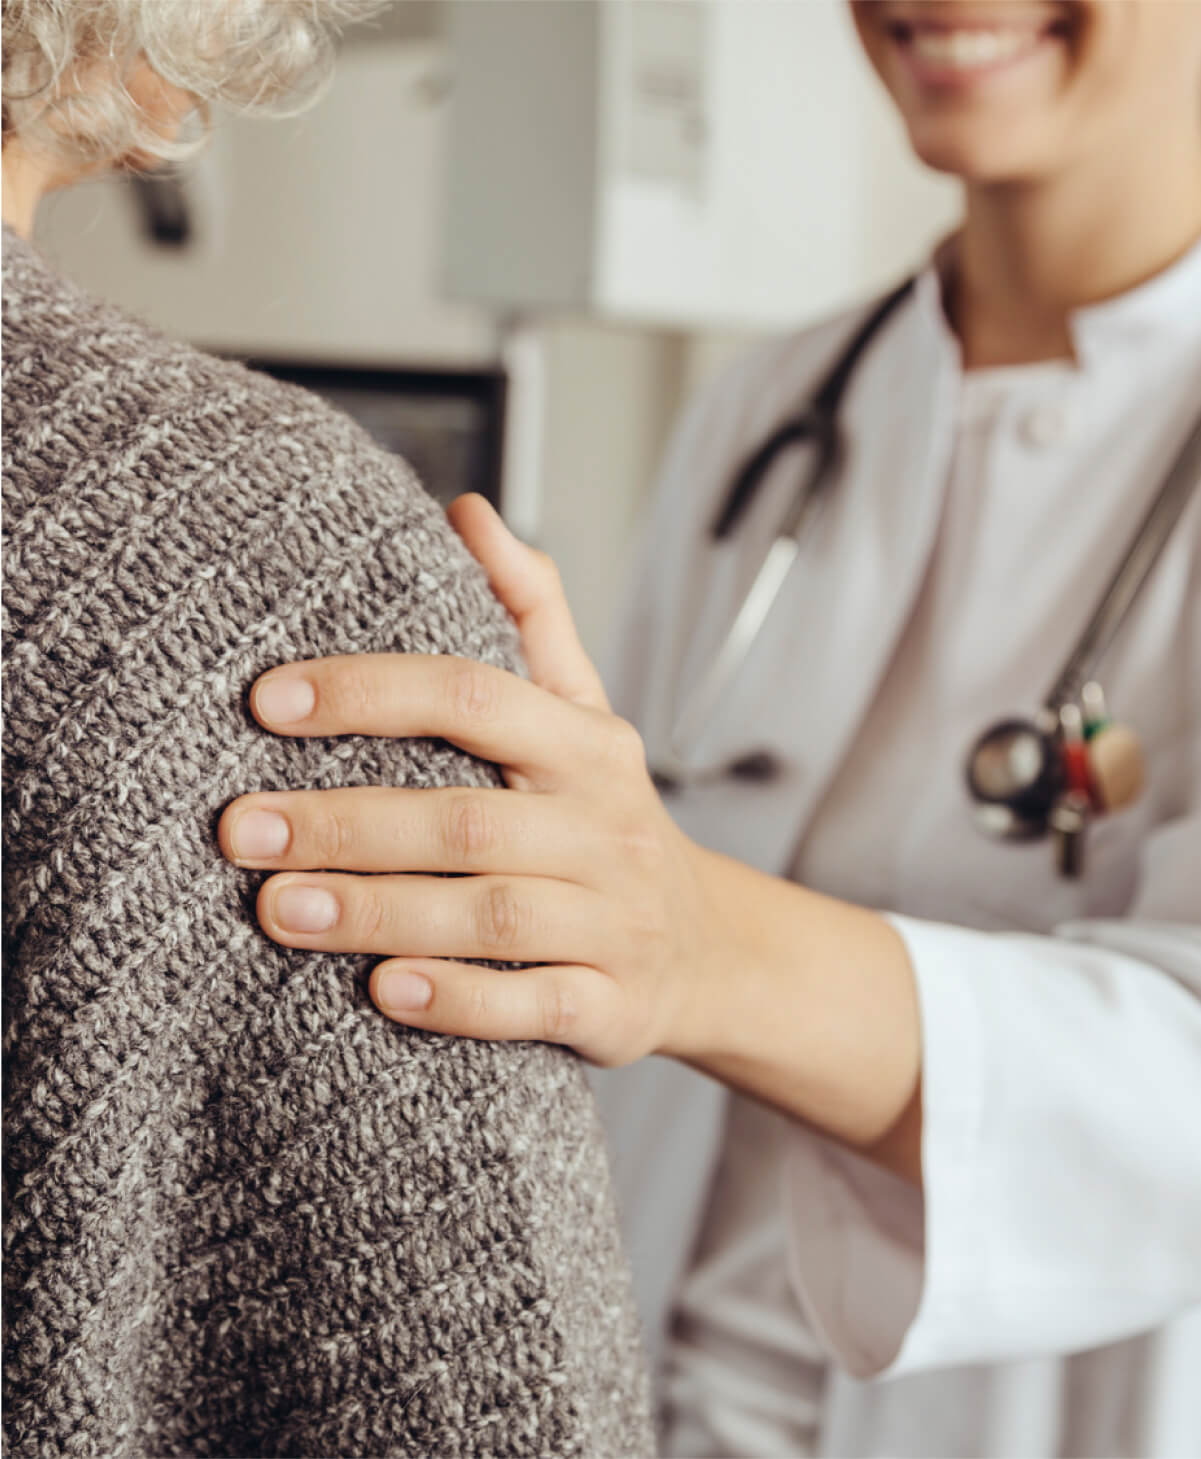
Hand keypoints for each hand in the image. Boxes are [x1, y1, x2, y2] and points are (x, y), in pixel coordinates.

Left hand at [219, 496, 921, 1176]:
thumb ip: (528, 614)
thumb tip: (467, 510)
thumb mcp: (584, 713)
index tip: (268, 702)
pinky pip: (535, 1007)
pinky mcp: (611, 1003)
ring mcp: (612, 920)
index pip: (475, 697)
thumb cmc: (604, 818)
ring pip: (490, 916)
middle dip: (346, 822)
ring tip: (277, 909)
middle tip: (239, 827)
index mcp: (585, 745)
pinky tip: (384, 990)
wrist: (706, 948)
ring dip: (379, 911)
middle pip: (466, 819)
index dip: (370, 693)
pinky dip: (460, 1000)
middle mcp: (603, 826)